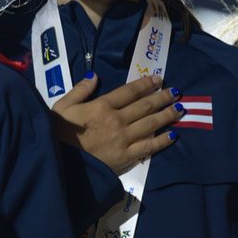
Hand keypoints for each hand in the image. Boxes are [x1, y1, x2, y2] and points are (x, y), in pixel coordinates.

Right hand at [50, 74, 181, 172]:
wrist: (58, 162)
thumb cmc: (58, 133)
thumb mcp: (62, 106)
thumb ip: (79, 90)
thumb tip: (94, 76)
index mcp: (102, 105)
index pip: (129, 91)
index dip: (146, 84)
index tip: (159, 79)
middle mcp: (117, 120)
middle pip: (145, 105)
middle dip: (162, 97)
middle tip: (176, 91)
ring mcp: (124, 139)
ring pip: (151, 124)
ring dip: (167, 115)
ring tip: (180, 108)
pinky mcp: (125, 157)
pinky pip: (148, 147)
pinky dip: (162, 141)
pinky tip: (173, 135)